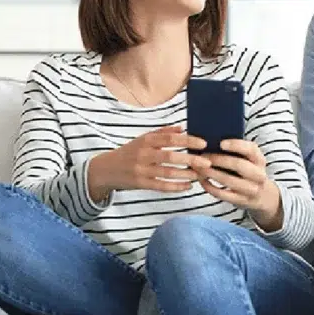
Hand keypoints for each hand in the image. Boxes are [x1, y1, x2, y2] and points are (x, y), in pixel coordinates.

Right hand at [86, 126, 211, 201]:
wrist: (106, 169)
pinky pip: (161, 186)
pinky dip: (176, 187)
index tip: (203, 144)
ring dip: (186, 174)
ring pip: (167, 173)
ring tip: (200, 175)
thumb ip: (162, 133)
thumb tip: (182, 128)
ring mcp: (141, 170)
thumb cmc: (129, 152)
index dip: (188, 141)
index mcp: (146, 140)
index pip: (170, 139)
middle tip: (207, 162)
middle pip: (170, 156)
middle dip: (190, 160)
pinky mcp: (140, 184)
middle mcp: (143, 154)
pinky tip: (188, 186)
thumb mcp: (143, 139)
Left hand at [191, 139, 282, 229]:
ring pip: (229, 180)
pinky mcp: (242, 201)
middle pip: (238, 165)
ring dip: (211, 173)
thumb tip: (212, 141)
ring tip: (198, 167)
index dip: (235, 145)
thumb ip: (236, 151)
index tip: (220, 143)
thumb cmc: (248, 171)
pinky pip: (223, 194)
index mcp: (259, 160)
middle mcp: (258, 175)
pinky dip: (210, 187)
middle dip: (218, 159)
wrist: (262, 195)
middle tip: (202, 156)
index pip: (250, 149)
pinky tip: (202, 180)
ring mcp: (251, 190)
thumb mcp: (249, 160)